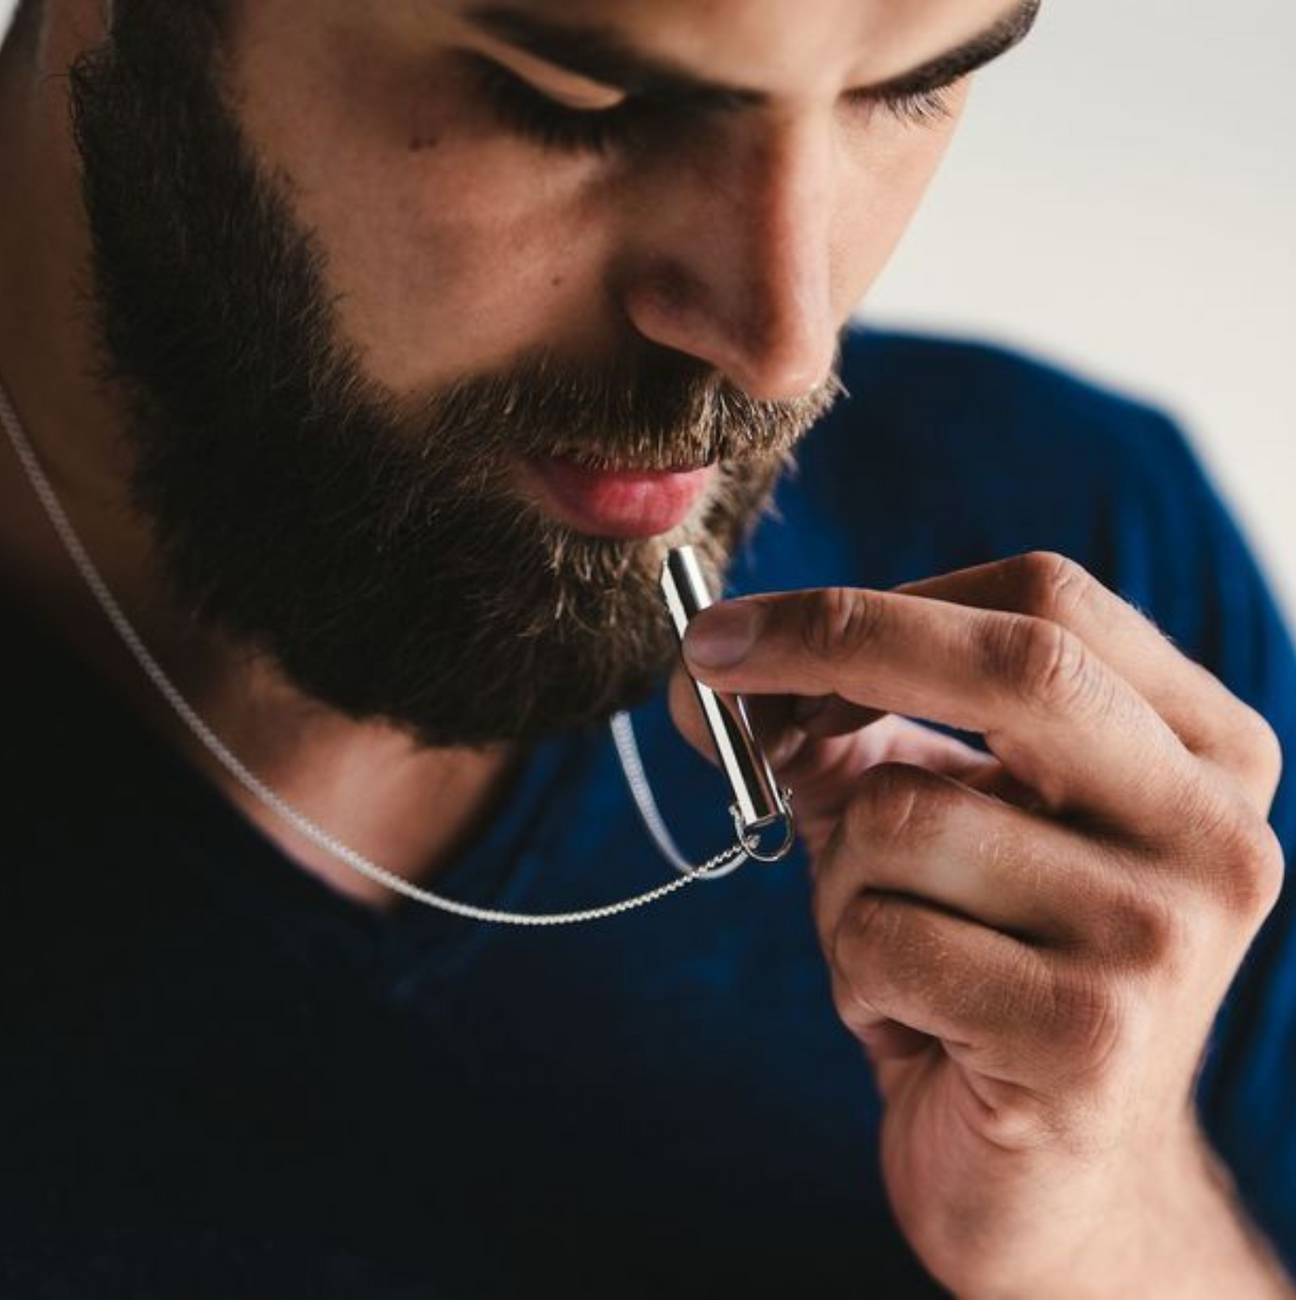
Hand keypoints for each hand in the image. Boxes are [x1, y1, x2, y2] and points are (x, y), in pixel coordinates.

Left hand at [670, 552, 1287, 1295]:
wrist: (1045, 1180)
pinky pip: (883, 937)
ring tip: (894, 949)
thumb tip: (709, 669)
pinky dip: (852, 971)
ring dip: (842, 880)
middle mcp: (1212, 829)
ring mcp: (1166, 935)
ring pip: (907, 815)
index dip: (870, 600)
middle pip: (1017, 662)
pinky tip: (912, 1022)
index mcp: (1198, 749)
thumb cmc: (974, 968)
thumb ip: (837, 730)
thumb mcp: (917, 822)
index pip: (1043, 600)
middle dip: (829, 642)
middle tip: (705, 661)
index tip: (739, 628)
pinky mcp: (1092, 1037)